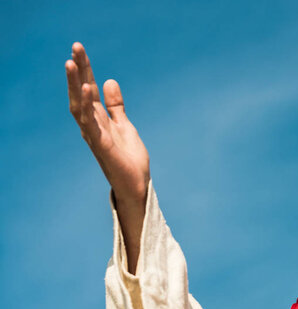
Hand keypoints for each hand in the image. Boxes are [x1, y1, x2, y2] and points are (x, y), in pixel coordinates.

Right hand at [66, 42, 148, 203]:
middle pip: (82, 92)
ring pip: (80, 104)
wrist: (136, 184)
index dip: (85, 68)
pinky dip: (86, 105)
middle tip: (75, 46)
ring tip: (71, 62)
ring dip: (75, 83)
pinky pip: (90, 123)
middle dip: (78, 69)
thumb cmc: (129, 158)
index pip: (89, 88)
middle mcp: (92, 124)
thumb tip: (109, 81)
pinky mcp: (101, 145)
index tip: (79, 48)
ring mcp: (94, 134)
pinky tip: (85, 88)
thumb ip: (116, 105)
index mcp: (98, 118)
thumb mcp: (124, 125)